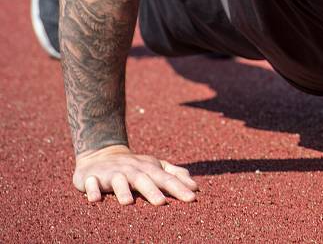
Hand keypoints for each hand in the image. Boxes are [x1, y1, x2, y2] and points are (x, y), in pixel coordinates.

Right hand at [73, 144, 198, 204]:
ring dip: (122, 191)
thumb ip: (176, 176)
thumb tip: (197, 187)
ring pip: (118, 181)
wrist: (101, 154)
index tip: (193, 197)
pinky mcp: (91, 178)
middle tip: (162, 203)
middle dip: (152, 191)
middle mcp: (132, 170)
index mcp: (149, 169)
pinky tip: (95, 199)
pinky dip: (92, 190)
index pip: (167, 179)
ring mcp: (112, 173)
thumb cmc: (135, 167)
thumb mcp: (156, 168)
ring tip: (127, 202)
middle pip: (143, 180)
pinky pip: (91, 184)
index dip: (180, 188)